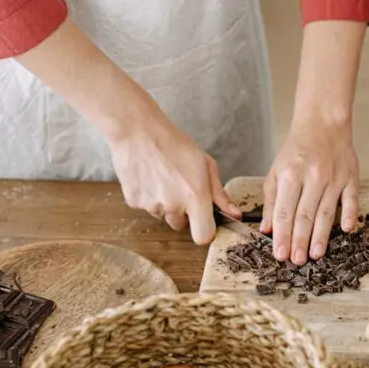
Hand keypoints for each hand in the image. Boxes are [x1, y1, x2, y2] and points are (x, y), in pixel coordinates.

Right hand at [109, 115, 237, 244]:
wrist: (137, 131)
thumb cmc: (175, 144)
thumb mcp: (206, 164)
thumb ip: (220, 194)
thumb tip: (234, 214)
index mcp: (195, 198)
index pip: (203, 236)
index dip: (204, 230)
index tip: (204, 220)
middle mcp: (173, 206)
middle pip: (181, 226)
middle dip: (183, 213)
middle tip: (180, 188)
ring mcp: (151, 205)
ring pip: (163, 216)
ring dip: (165, 204)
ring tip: (163, 178)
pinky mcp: (134, 202)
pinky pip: (146, 207)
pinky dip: (149, 197)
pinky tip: (150, 177)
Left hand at [260, 121, 359, 265]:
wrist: (323, 123)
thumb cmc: (297, 150)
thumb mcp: (276, 171)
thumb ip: (271, 200)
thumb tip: (266, 229)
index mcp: (290, 175)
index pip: (284, 211)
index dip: (281, 235)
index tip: (280, 254)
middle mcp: (312, 177)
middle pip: (304, 215)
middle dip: (299, 240)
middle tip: (297, 261)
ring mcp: (333, 178)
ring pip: (326, 211)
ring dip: (320, 235)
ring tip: (315, 255)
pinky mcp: (350, 178)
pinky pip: (351, 199)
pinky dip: (349, 214)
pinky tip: (346, 230)